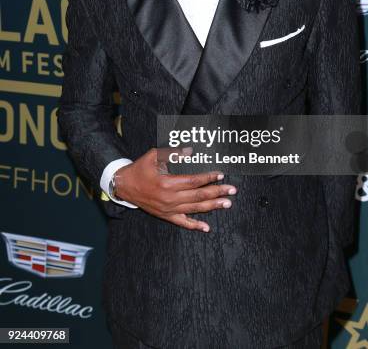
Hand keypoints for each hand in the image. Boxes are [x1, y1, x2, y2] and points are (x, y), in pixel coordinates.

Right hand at [114, 148, 236, 231]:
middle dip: (217, 192)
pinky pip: (183, 223)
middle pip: (198, 196)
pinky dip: (195, 226)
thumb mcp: (154, 156)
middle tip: (232, 190)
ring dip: (212, 206)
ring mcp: (169, 209)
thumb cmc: (141, 169)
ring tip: (227, 203)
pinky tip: (207, 228)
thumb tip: (190, 151)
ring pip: (195, 209)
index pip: (194, 181)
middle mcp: (170, 198)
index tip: (221, 174)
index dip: (209, 177)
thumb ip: (173, 153)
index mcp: (168, 183)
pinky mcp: (166, 216)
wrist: (125, 185)